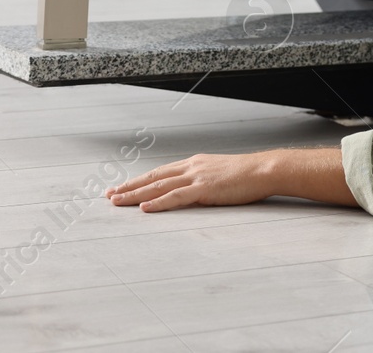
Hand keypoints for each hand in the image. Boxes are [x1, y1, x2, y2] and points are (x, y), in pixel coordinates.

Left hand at [106, 152, 276, 211]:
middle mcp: (191, 167)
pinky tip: (143, 209)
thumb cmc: (247, 175)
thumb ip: (204, 181)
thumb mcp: (220, 174)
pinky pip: (176, 197)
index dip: (139, 180)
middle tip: (109, 195)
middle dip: (129, 187)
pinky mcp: (204, 189)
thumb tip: (194, 190)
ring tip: (117, 202)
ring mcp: (196, 177)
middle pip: (153, 178)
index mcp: (194, 164)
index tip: (122, 187)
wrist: (263, 170)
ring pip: (158, 186)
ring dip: (135, 195)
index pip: (160, 172)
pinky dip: (158, 203)